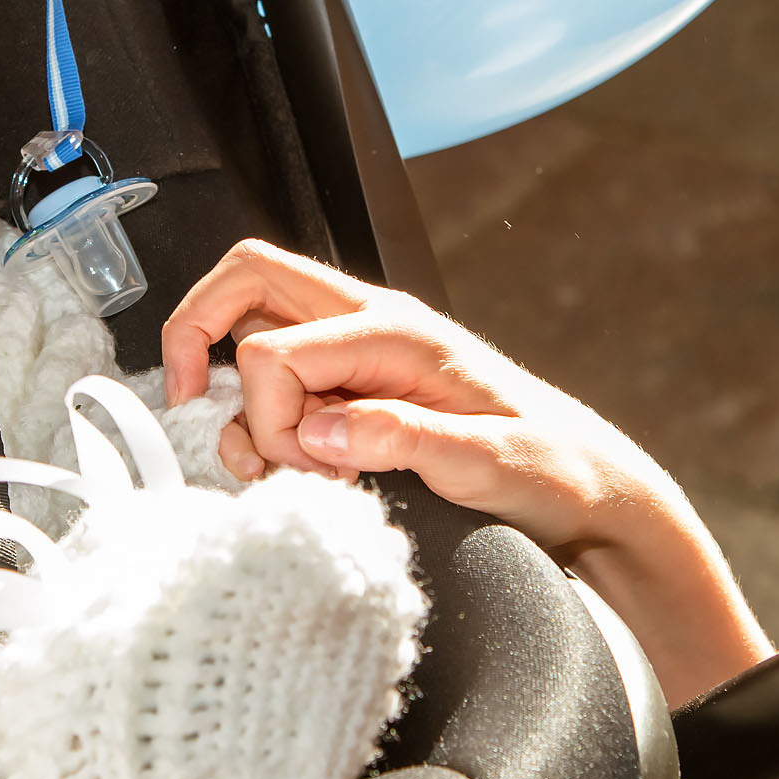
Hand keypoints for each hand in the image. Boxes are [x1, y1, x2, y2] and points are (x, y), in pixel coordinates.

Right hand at [164, 241, 660, 550]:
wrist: (590, 486)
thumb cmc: (552, 470)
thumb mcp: (488, 466)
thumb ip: (403, 441)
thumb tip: (319, 431)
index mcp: (397, 333)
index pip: (273, 351)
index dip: (268, 419)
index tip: (307, 471)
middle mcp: (370, 323)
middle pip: (246, 279)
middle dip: (195, 335)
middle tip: (186, 402)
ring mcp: (360, 347)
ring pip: (252, 325)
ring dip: (236, 393)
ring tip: (282, 463)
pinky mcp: (358, 379)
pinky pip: (277, 369)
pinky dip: (258, 414)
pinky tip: (296, 463)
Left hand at [167, 241, 778, 778]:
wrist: (590, 502)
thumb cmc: (474, 467)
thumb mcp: (370, 437)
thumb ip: (297, 425)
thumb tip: (229, 429)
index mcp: (358, 321)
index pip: (247, 277)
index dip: (192, 320)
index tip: (187, 390)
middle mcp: (384, 325)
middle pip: (255, 275)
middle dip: (212, 340)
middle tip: (233, 419)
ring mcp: (424, 367)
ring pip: (290, 348)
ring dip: (276, 420)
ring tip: (320, 473)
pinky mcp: (465, 430)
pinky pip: (379, 422)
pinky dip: (350, 446)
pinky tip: (356, 478)